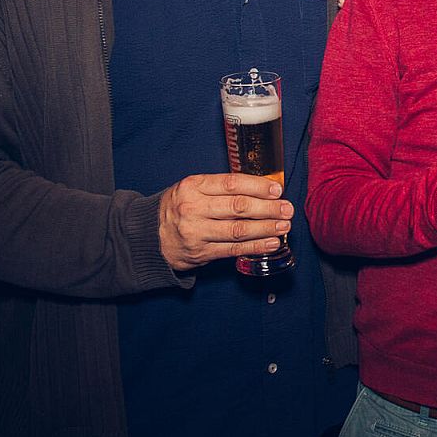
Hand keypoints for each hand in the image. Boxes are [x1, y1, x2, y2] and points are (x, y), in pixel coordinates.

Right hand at [158, 173, 292, 270]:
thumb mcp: (192, 189)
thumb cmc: (179, 208)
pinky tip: (271, 243)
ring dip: (266, 228)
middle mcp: (192, 208)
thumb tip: (262, 187)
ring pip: (238, 230)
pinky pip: (233, 249)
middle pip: (238, 207)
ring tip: (284, 225)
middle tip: (287, 209)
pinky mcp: (200, 252)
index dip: (258, 186)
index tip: (277, 189)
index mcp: (192, 186)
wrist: (149, 237)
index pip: (231, 183)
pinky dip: (255, 246)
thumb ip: (220, 187)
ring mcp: (196, 232)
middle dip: (268, 208)